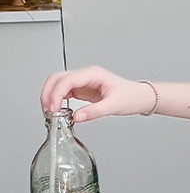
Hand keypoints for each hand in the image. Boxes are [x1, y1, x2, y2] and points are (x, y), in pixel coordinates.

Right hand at [40, 66, 154, 122]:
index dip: (56, 94)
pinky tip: (58, 110)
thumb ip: (94, 112)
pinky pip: (64, 92)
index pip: (67, 80)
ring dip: (50, 96)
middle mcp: (86, 76)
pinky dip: (57, 100)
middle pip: (57, 78)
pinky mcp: (83, 89)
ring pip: (58, 84)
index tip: (53, 109)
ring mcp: (83, 82)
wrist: (139, 97)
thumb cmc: (131, 97)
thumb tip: (76, 117)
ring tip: (50, 112)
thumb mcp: (113, 106)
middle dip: (48, 93)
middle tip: (47, 111)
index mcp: (93, 74)